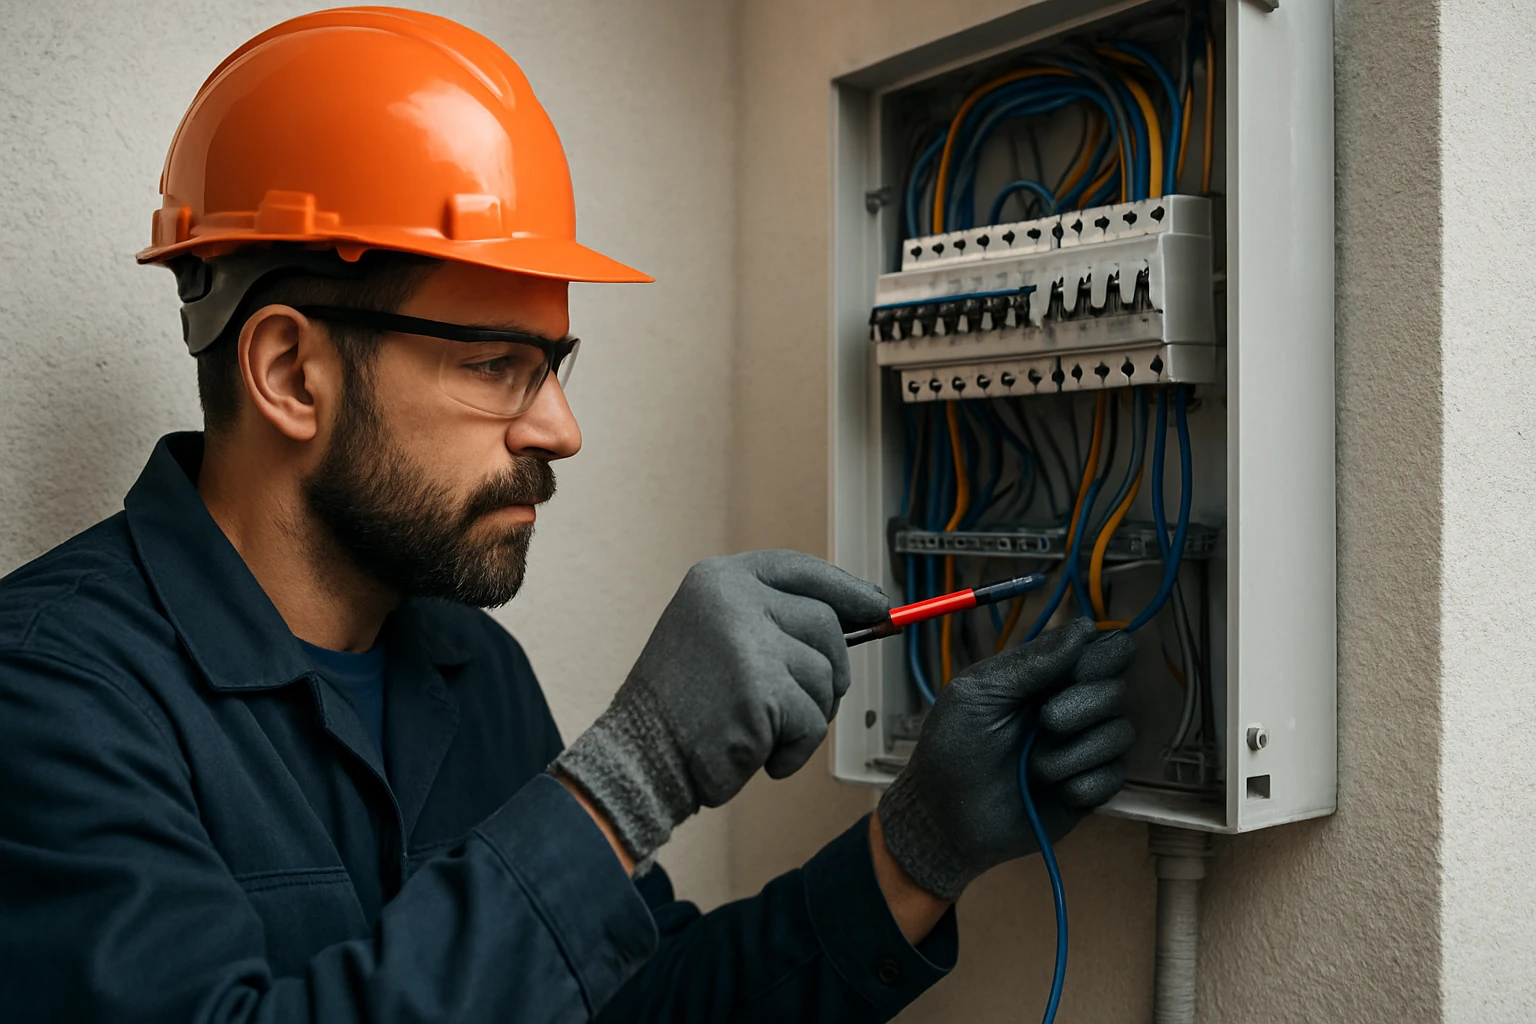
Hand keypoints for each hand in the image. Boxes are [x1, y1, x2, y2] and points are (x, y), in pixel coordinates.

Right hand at [553, 550, 888, 862]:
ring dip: (806, 715)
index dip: (846, 588)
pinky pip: (813, 720)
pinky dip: (796, 749)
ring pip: (824, 675)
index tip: (879, 606)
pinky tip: (759, 754)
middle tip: (804, 703)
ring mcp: (747, 641)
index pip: (800, 570)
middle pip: (826, 623)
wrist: (638, 759)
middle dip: (830, 669)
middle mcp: (733, 599)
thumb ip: (772, 620)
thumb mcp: (716, 637)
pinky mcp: (761, 689)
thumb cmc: (682, 710)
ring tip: (760, 729)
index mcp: (718, 579)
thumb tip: (862, 618)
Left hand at [875, 618, 1134, 901]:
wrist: (945, 819)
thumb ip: (1032, 661)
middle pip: (1118, 689)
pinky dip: (1080, 783)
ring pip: (1120, 733)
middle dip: (1082, 705)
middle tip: (1044, 721)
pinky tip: (1051, 791)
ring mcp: (1082, 750)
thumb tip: (1087, 626)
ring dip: (1073, 751)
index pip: (1102, 651)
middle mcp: (1071, 708)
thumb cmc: (953, 748)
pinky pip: (1113, 777)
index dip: (1101, 657)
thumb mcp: (979, 693)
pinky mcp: (1089, 789)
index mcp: (1045, 677)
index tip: (1075, 671)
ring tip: (1033, 765)